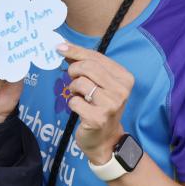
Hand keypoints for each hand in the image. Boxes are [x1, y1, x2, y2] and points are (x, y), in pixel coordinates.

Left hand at [59, 42, 133, 164]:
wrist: (105, 139)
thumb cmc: (100, 106)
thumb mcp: (98, 83)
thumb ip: (86, 64)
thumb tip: (64, 45)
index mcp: (124, 78)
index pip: (96, 57)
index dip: (75, 50)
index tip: (60, 47)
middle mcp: (121, 90)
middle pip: (88, 67)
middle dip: (74, 70)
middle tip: (71, 78)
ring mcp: (111, 105)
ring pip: (81, 83)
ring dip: (73, 88)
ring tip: (79, 95)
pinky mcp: (98, 119)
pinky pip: (74, 101)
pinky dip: (72, 103)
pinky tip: (80, 108)